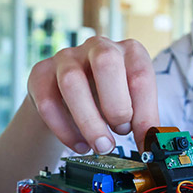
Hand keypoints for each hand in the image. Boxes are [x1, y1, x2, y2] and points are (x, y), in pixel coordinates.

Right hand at [27, 36, 158, 153]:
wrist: (69, 94)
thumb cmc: (108, 98)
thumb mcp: (131, 103)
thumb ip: (142, 120)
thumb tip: (152, 144)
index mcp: (130, 51)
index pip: (141, 75)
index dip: (145, 112)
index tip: (144, 140)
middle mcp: (99, 47)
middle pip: (106, 63)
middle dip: (116, 105)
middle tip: (121, 132)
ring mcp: (67, 56)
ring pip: (72, 82)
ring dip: (89, 121)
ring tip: (101, 146)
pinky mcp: (41, 73)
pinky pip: (47, 101)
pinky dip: (64, 129)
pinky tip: (80, 145)